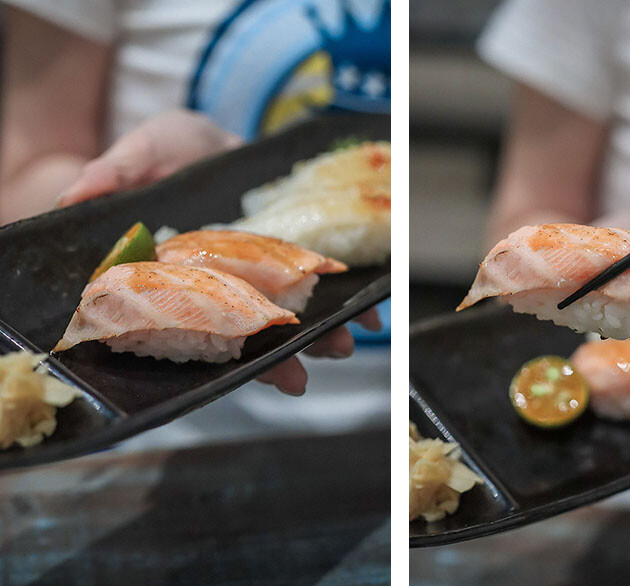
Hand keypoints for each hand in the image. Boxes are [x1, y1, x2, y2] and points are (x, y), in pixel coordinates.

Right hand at [58, 108, 380, 395]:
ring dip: (322, 331)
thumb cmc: (175, 150)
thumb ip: (115, 171)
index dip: (230, 352)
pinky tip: (371, 309)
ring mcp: (269, 269)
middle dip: (281, 354)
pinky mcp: (300, 251)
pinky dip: (350, 297)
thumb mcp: (144, 151)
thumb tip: (75, 197)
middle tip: (303, 375)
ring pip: (295, 312)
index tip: (261, 372)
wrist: (220, 136)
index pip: (205, 324)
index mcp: (189, 275)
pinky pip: (327, 281)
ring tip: (349, 342)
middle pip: (255, 328)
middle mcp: (231, 281)